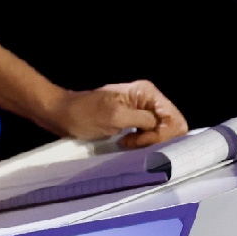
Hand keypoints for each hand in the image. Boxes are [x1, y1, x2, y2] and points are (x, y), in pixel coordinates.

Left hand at [50, 79, 188, 149]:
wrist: (63, 114)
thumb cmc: (84, 114)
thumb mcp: (114, 116)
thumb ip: (143, 119)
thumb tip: (164, 126)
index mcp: (146, 92)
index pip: (173, 117)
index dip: (161, 134)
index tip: (140, 140)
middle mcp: (149, 99)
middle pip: (172, 125)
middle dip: (157, 138)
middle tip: (134, 142)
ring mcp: (143, 110)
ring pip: (163, 132)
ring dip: (149, 142)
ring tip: (129, 143)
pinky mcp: (136, 121)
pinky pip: (151, 134)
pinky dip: (143, 142)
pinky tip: (128, 143)